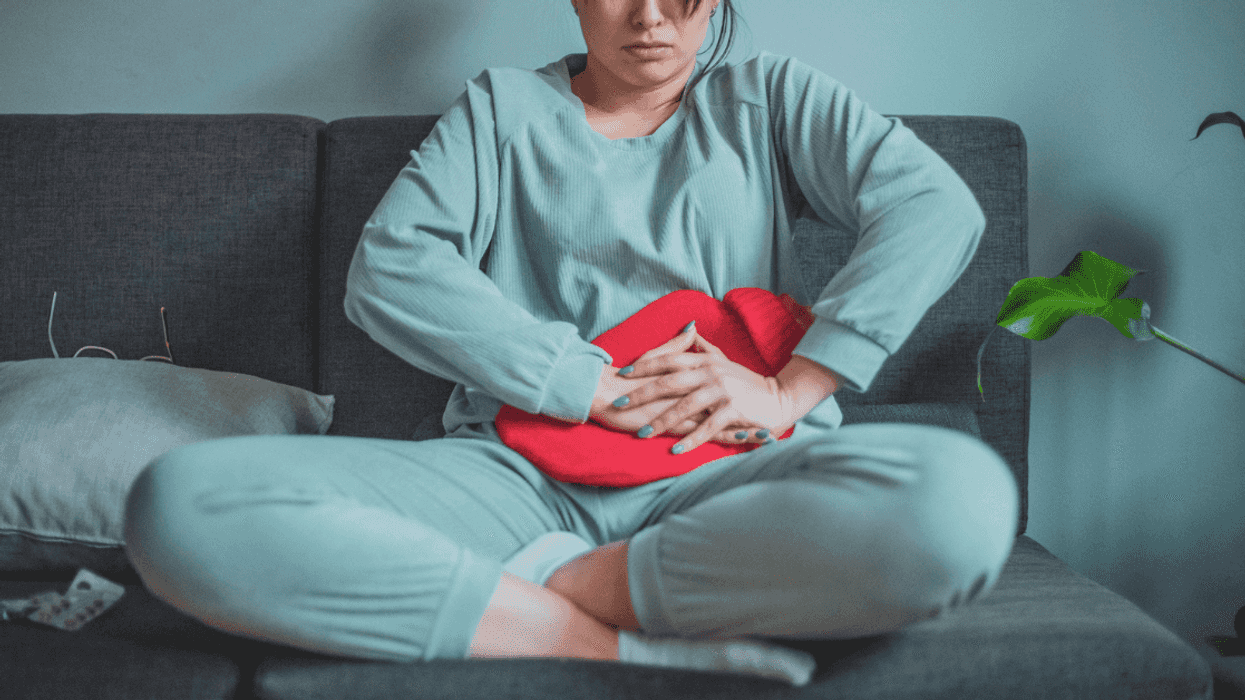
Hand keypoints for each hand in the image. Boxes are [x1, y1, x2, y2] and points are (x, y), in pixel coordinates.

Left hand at [600, 325, 797, 453]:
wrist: (778, 397)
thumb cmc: (746, 381)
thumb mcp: (724, 360)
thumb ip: (703, 347)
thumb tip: (689, 328)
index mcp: (706, 361)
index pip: (668, 360)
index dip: (644, 365)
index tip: (623, 373)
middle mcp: (711, 373)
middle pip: (669, 383)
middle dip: (641, 394)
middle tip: (619, 403)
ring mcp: (723, 392)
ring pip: (685, 407)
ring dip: (661, 422)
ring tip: (641, 434)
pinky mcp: (734, 411)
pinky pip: (707, 428)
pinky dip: (691, 440)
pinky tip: (675, 450)